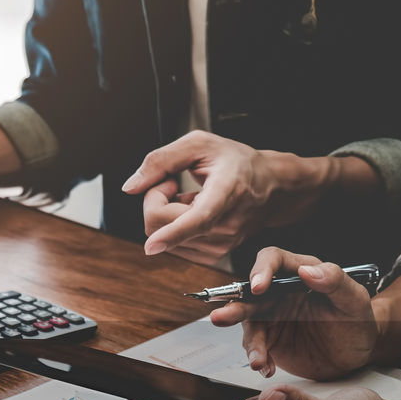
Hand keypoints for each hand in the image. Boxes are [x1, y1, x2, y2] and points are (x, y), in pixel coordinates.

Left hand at [121, 131, 338, 264]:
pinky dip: (172, 227)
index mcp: (227, 192)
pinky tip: (191, 211)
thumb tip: (131, 186)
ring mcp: (221, 245)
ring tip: (190, 196)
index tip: (152, 245)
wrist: (270, 186)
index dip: (172, 232)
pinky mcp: (212, 255)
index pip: (198, 218)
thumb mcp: (200, 144)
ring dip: (165, 213)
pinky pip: (171, 245)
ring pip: (163, 237)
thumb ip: (161, 160)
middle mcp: (226, 225)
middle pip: (162, 225)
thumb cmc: (236, 161)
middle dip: (155, 199)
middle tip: (172, 182)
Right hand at [209, 247, 379, 380]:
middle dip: (234, 306)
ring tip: (258, 361)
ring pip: (248, 324)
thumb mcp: (354, 300)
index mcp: (300, 273)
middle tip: (221, 317)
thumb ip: (335, 281)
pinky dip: (258, 359)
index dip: (262, 270)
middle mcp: (280, 292)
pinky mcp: (269, 340)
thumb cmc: (358, 320)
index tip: (259, 287)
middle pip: (249, 293)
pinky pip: (256, 348)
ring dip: (250, 343)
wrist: (358, 353)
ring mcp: (272, 317)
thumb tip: (307, 270)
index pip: (273, 260)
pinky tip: (268, 368)